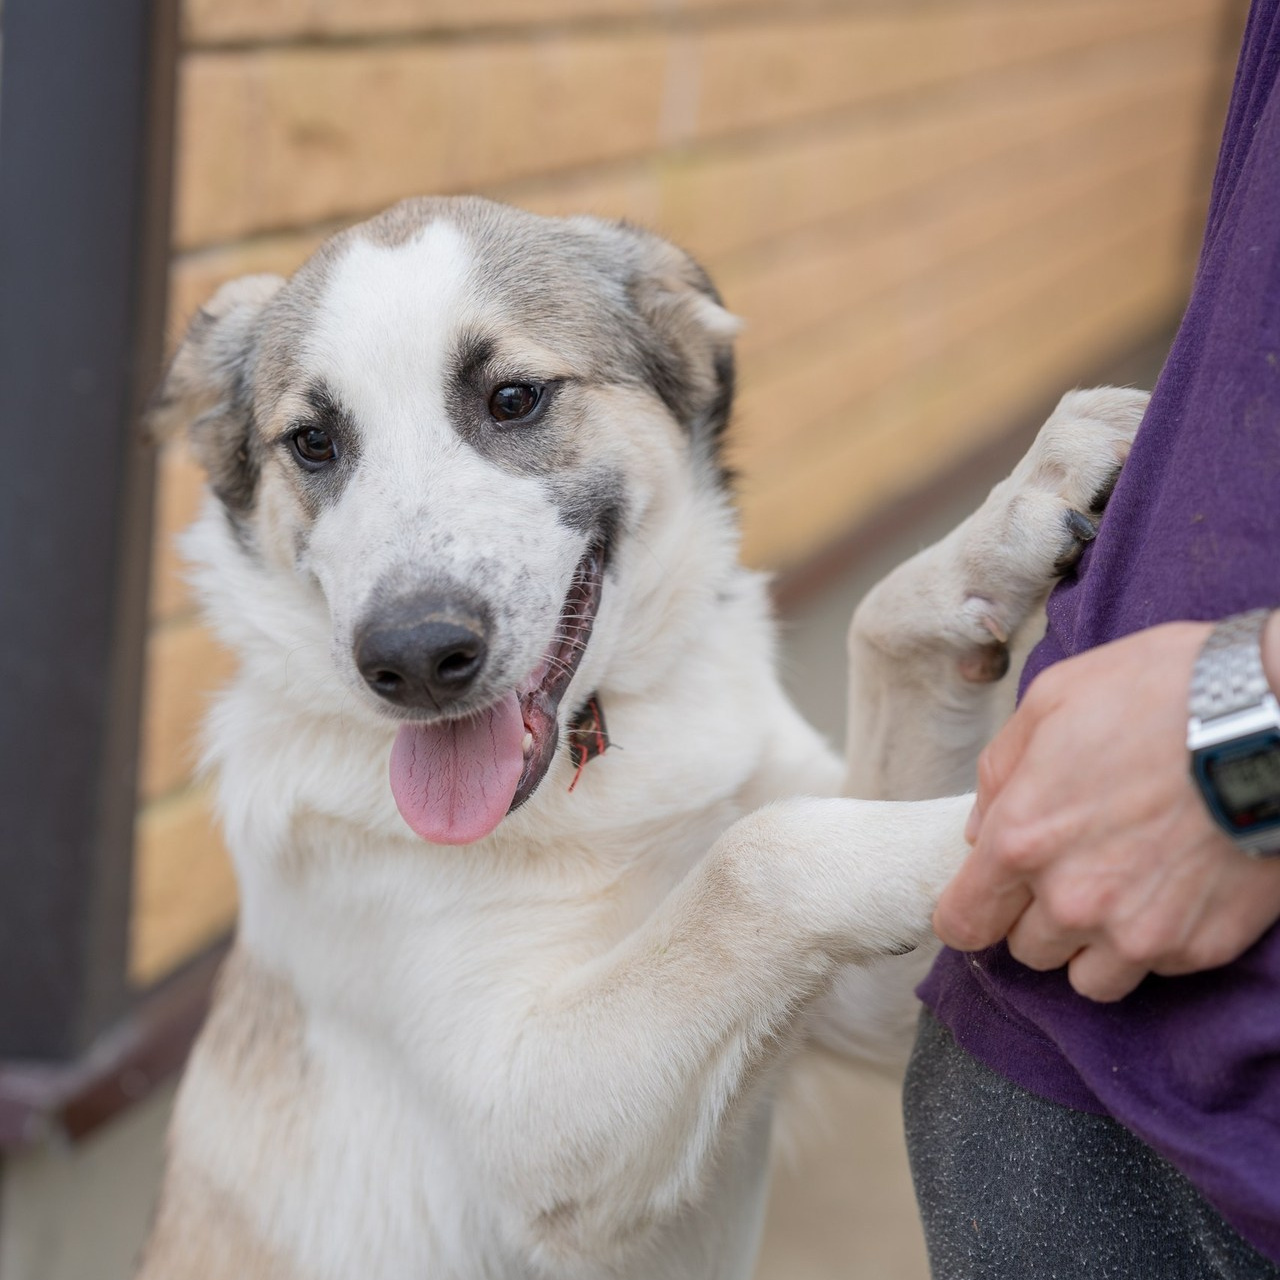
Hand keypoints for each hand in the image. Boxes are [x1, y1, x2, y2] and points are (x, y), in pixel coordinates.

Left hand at [933, 616, 1279, 1000]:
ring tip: (1121, 889)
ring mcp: (1141, 931)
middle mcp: (1073, 900)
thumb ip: (1000, 773)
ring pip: (1089, 979)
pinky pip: (1156, 969)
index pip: (963, 922)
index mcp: (1023, 839)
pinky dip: (1156, 939)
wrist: (1271, 716)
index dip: (967, 912)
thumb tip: (980, 829)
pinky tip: (1173, 886)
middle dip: (1036, 915)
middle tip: (1071, 867)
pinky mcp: (1202, 946)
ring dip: (1093, 943)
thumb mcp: (1051, 701)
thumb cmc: (1159, 695)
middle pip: (1026, 950)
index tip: (984, 898)